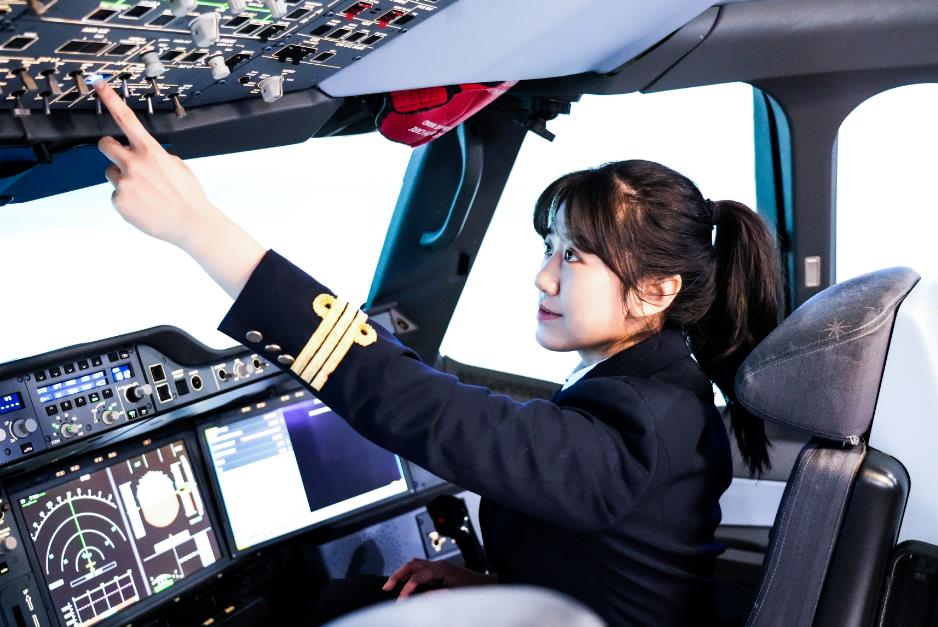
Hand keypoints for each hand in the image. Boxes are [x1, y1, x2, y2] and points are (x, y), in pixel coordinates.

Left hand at [94, 79, 264, 298]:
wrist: (191, 223)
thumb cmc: (188, 196)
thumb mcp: (178, 166)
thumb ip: (157, 156)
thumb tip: (143, 155)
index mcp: (151, 151)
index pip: (126, 119)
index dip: (110, 99)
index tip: (98, 84)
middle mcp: (134, 164)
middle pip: (105, 145)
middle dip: (109, 148)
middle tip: (118, 156)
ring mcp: (125, 183)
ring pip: (111, 174)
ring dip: (123, 179)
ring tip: (144, 192)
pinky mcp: (119, 201)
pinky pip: (116, 196)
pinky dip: (127, 200)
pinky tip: (144, 206)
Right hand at [383, 558, 495, 598]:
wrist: (488, 586)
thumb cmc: (475, 591)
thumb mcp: (455, 596)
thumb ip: (436, 596)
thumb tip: (419, 598)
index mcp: (442, 568)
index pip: (417, 577)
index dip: (407, 589)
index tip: (400, 601)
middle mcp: (439, 564)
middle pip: (412, 565)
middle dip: (398, 575)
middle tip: (387, 587)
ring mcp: (439, 566)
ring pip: (415, 564)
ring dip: (403, 573)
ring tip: (392, 584)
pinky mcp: (440, 571)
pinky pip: (421, 568)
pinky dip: (410, 573)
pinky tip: (406, 581)